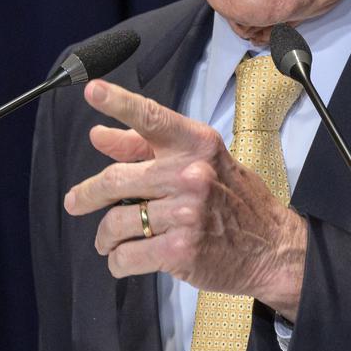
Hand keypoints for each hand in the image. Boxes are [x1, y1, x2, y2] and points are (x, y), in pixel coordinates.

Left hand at [64, 79, 306, 318]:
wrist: (274, 248)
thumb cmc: (233, 199)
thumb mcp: (200, 161)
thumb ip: (145, 147)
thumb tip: (99, 135)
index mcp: (195, 145)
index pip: (151, 117)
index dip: (118, 101)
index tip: (92, 89)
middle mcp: (190, 174)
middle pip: (115, 180)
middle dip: (86, 195)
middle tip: (75, 202)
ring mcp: (187, 213)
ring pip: (117, 222)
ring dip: (104, 236)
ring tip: (107, 240)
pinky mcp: (182, 251)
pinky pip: (127, 256)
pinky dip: (117, 261)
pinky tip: (122, 259)